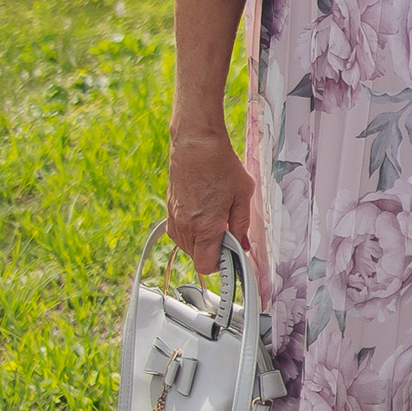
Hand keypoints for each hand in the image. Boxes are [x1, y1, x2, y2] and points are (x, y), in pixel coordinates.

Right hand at [165, 128, 253, 274]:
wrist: (196, 144)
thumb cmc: (219, 165)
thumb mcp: (243, 195)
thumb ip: (242, 224)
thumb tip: (241, 243)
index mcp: (205, 227)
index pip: (206, 266)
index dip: (221, 265)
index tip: (232, 256)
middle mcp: (185, 227)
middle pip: (197, 257)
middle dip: (214, 250)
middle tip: (228, 233)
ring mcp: (174, 219)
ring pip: (187, 246)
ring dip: (202, 241)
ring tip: (216, 219)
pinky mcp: (169, 211)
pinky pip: (179, 233)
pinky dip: (191, 230)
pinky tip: (204, 214)